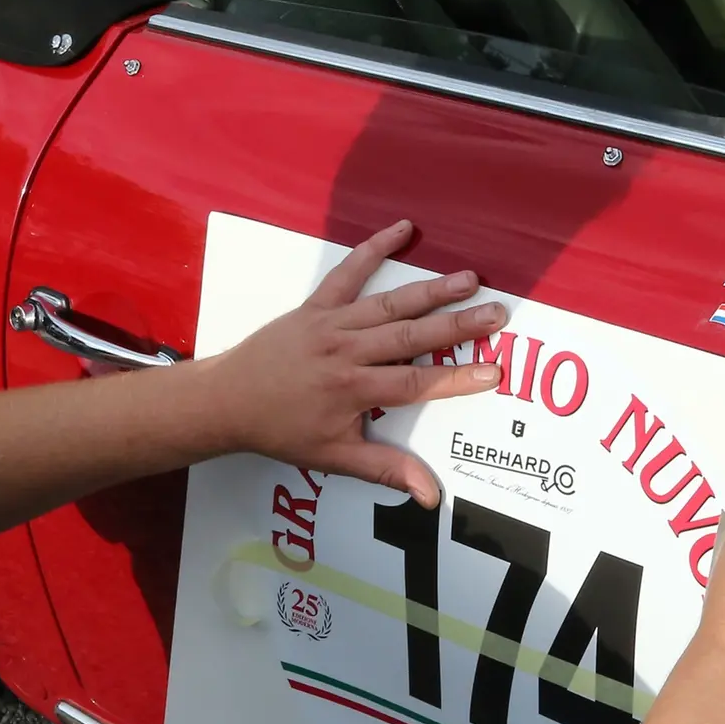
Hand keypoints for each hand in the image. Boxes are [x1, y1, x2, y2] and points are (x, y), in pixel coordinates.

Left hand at [201, 220, 505, 504]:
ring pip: (389, 303)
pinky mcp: (315, 304)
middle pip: (410, 335)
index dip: (456, 378)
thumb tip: (430, 494)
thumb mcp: (333, 457)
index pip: (415, 382)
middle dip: (457, 325)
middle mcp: (345, 351)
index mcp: (352, 390)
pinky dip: (374, 247)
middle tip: (498, 313)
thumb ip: (385, 469)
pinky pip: (348, 271)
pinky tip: (403, 228)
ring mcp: (330, 323)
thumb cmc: (281, 431)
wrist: (226, 401)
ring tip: (470, 279)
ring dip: (431, 290)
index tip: (493, 371)